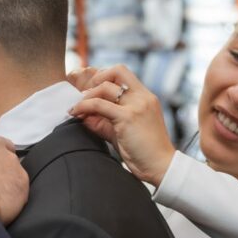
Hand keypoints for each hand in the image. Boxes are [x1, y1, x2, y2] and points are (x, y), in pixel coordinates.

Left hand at [68, 64, 175, 186]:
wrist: (161, 167)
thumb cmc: (144, 152)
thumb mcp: (123, 131)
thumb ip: (104, 121)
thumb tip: (83, 115)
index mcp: (146, 97)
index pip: (123, 73)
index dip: (104, 76)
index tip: (90, 89)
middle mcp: (143, 97)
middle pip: (117, 70)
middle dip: (96, 77)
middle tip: (83, 94)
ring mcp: (136, 106)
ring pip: (105, 86)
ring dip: (86, 95)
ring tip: (76, 107)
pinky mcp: (128, 117)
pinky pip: (99, 105)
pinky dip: (84, 106)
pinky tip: (76, 113)